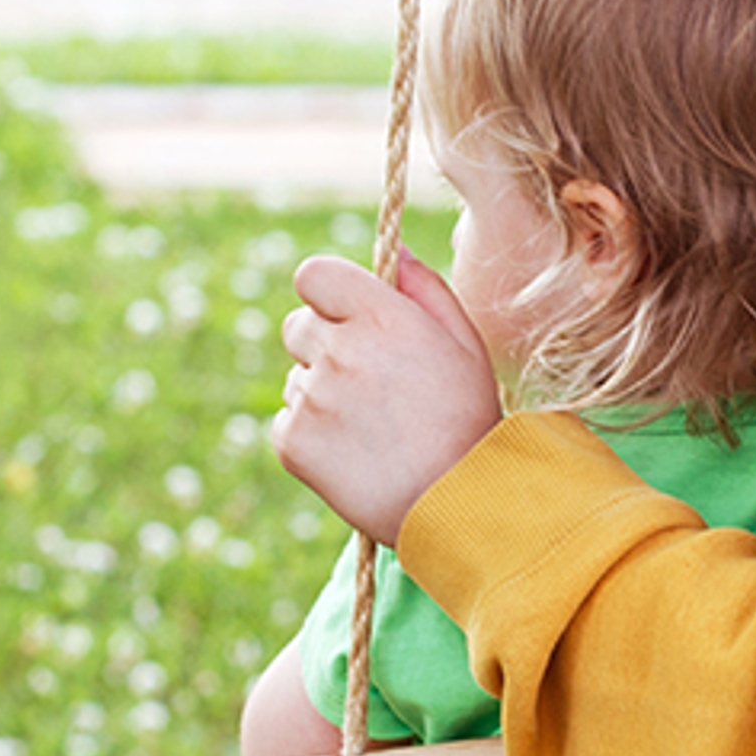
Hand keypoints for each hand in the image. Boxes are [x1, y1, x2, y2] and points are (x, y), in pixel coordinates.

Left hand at [271, 250, 502, 544]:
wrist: (458, 505)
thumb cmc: (467, 419)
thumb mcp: (464, 343)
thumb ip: (425, 288)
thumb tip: (395, 251)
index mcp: (382, 317)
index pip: (312, 275)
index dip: (327, 293)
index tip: (346, 315)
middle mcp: (340, 351)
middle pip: (298, 326)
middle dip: (326, 345)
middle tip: (371, 384)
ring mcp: (312, 398)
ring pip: (296, 377)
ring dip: (322, 393)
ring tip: (372, 427)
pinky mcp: (292, 442)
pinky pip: (287, 420)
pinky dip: (311, 435)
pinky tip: (354, 453)